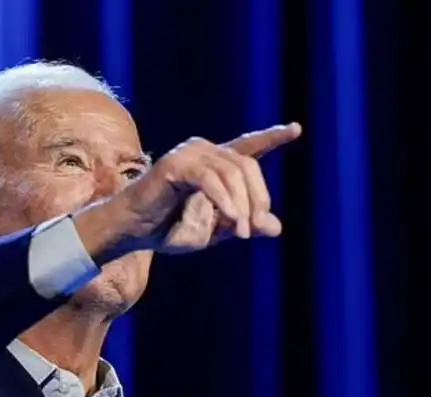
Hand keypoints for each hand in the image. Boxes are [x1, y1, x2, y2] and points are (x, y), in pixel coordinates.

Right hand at [162, 123, 300, 251]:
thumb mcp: (215, 230)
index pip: (248, 147)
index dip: (272, 137)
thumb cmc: (170, 229)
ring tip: (241, 231)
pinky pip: (210, 179)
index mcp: (215, 164)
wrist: (135, 233)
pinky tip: (231, 218)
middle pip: (247, 166)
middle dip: (258, 198)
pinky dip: (224, 199)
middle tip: (255, 228)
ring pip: (232, 172)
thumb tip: (276, 227)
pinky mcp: (175, 165)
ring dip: (242, 205)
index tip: (295, 129)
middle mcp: (204, 151)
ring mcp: (189, 154)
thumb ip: (243, 224)